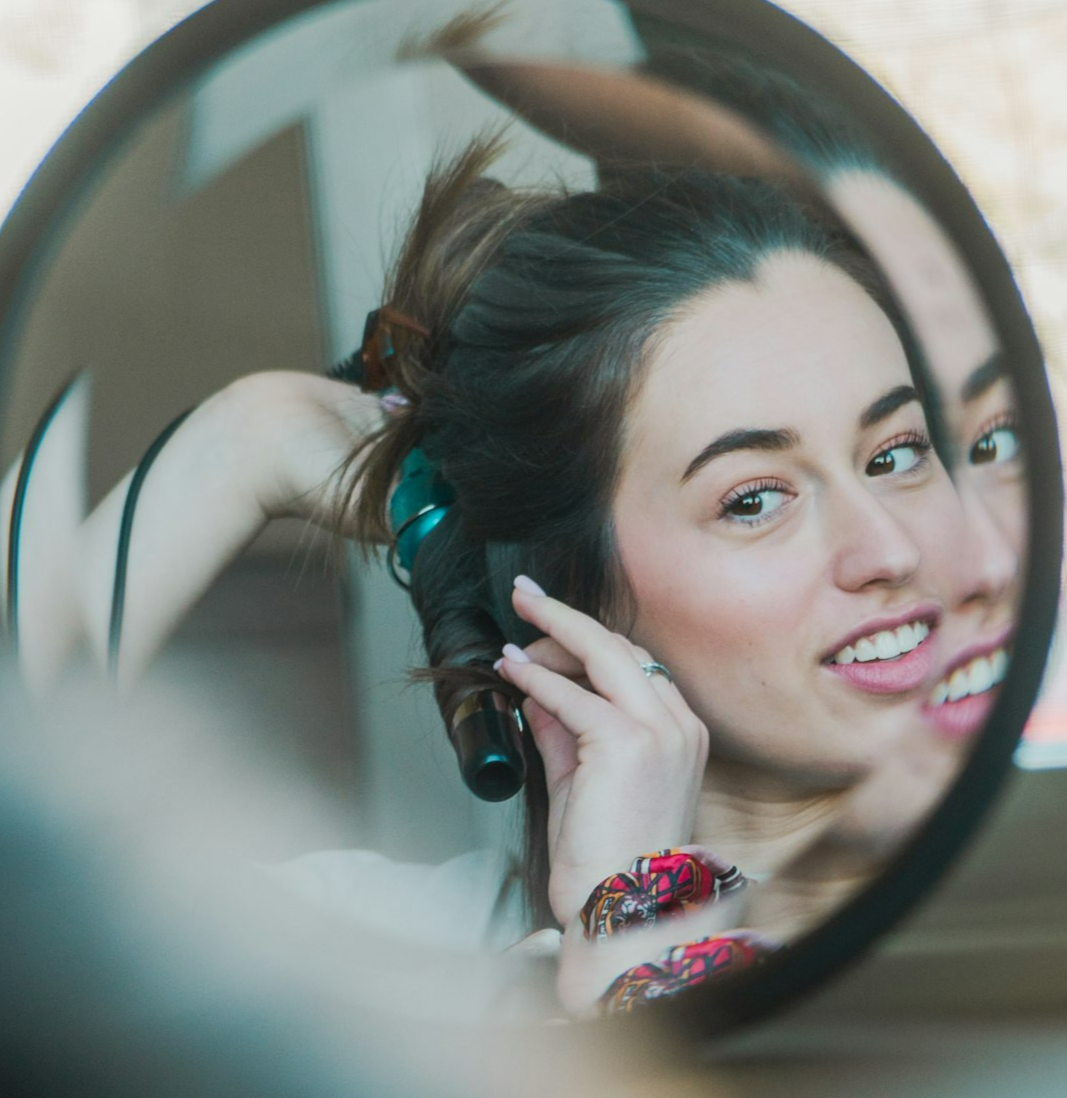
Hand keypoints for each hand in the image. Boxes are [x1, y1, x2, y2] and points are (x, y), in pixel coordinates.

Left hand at [496, 577, 708, 927]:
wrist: (623, 914)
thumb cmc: (606, 858)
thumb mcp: (582, 780)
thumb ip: (562, 731)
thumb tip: (534, 690)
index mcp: (679, 732)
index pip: (633, 663)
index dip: (586, 638)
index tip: (549, 622)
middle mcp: (678, 725)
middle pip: (620, 645)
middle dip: (566, 615)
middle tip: (526, 595)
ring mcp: (659, 731)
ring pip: (603, 652)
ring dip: (552, 634)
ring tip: (517, 633)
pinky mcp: (628, 743)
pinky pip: (572, 695)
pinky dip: (537, 676)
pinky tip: (513, 668)